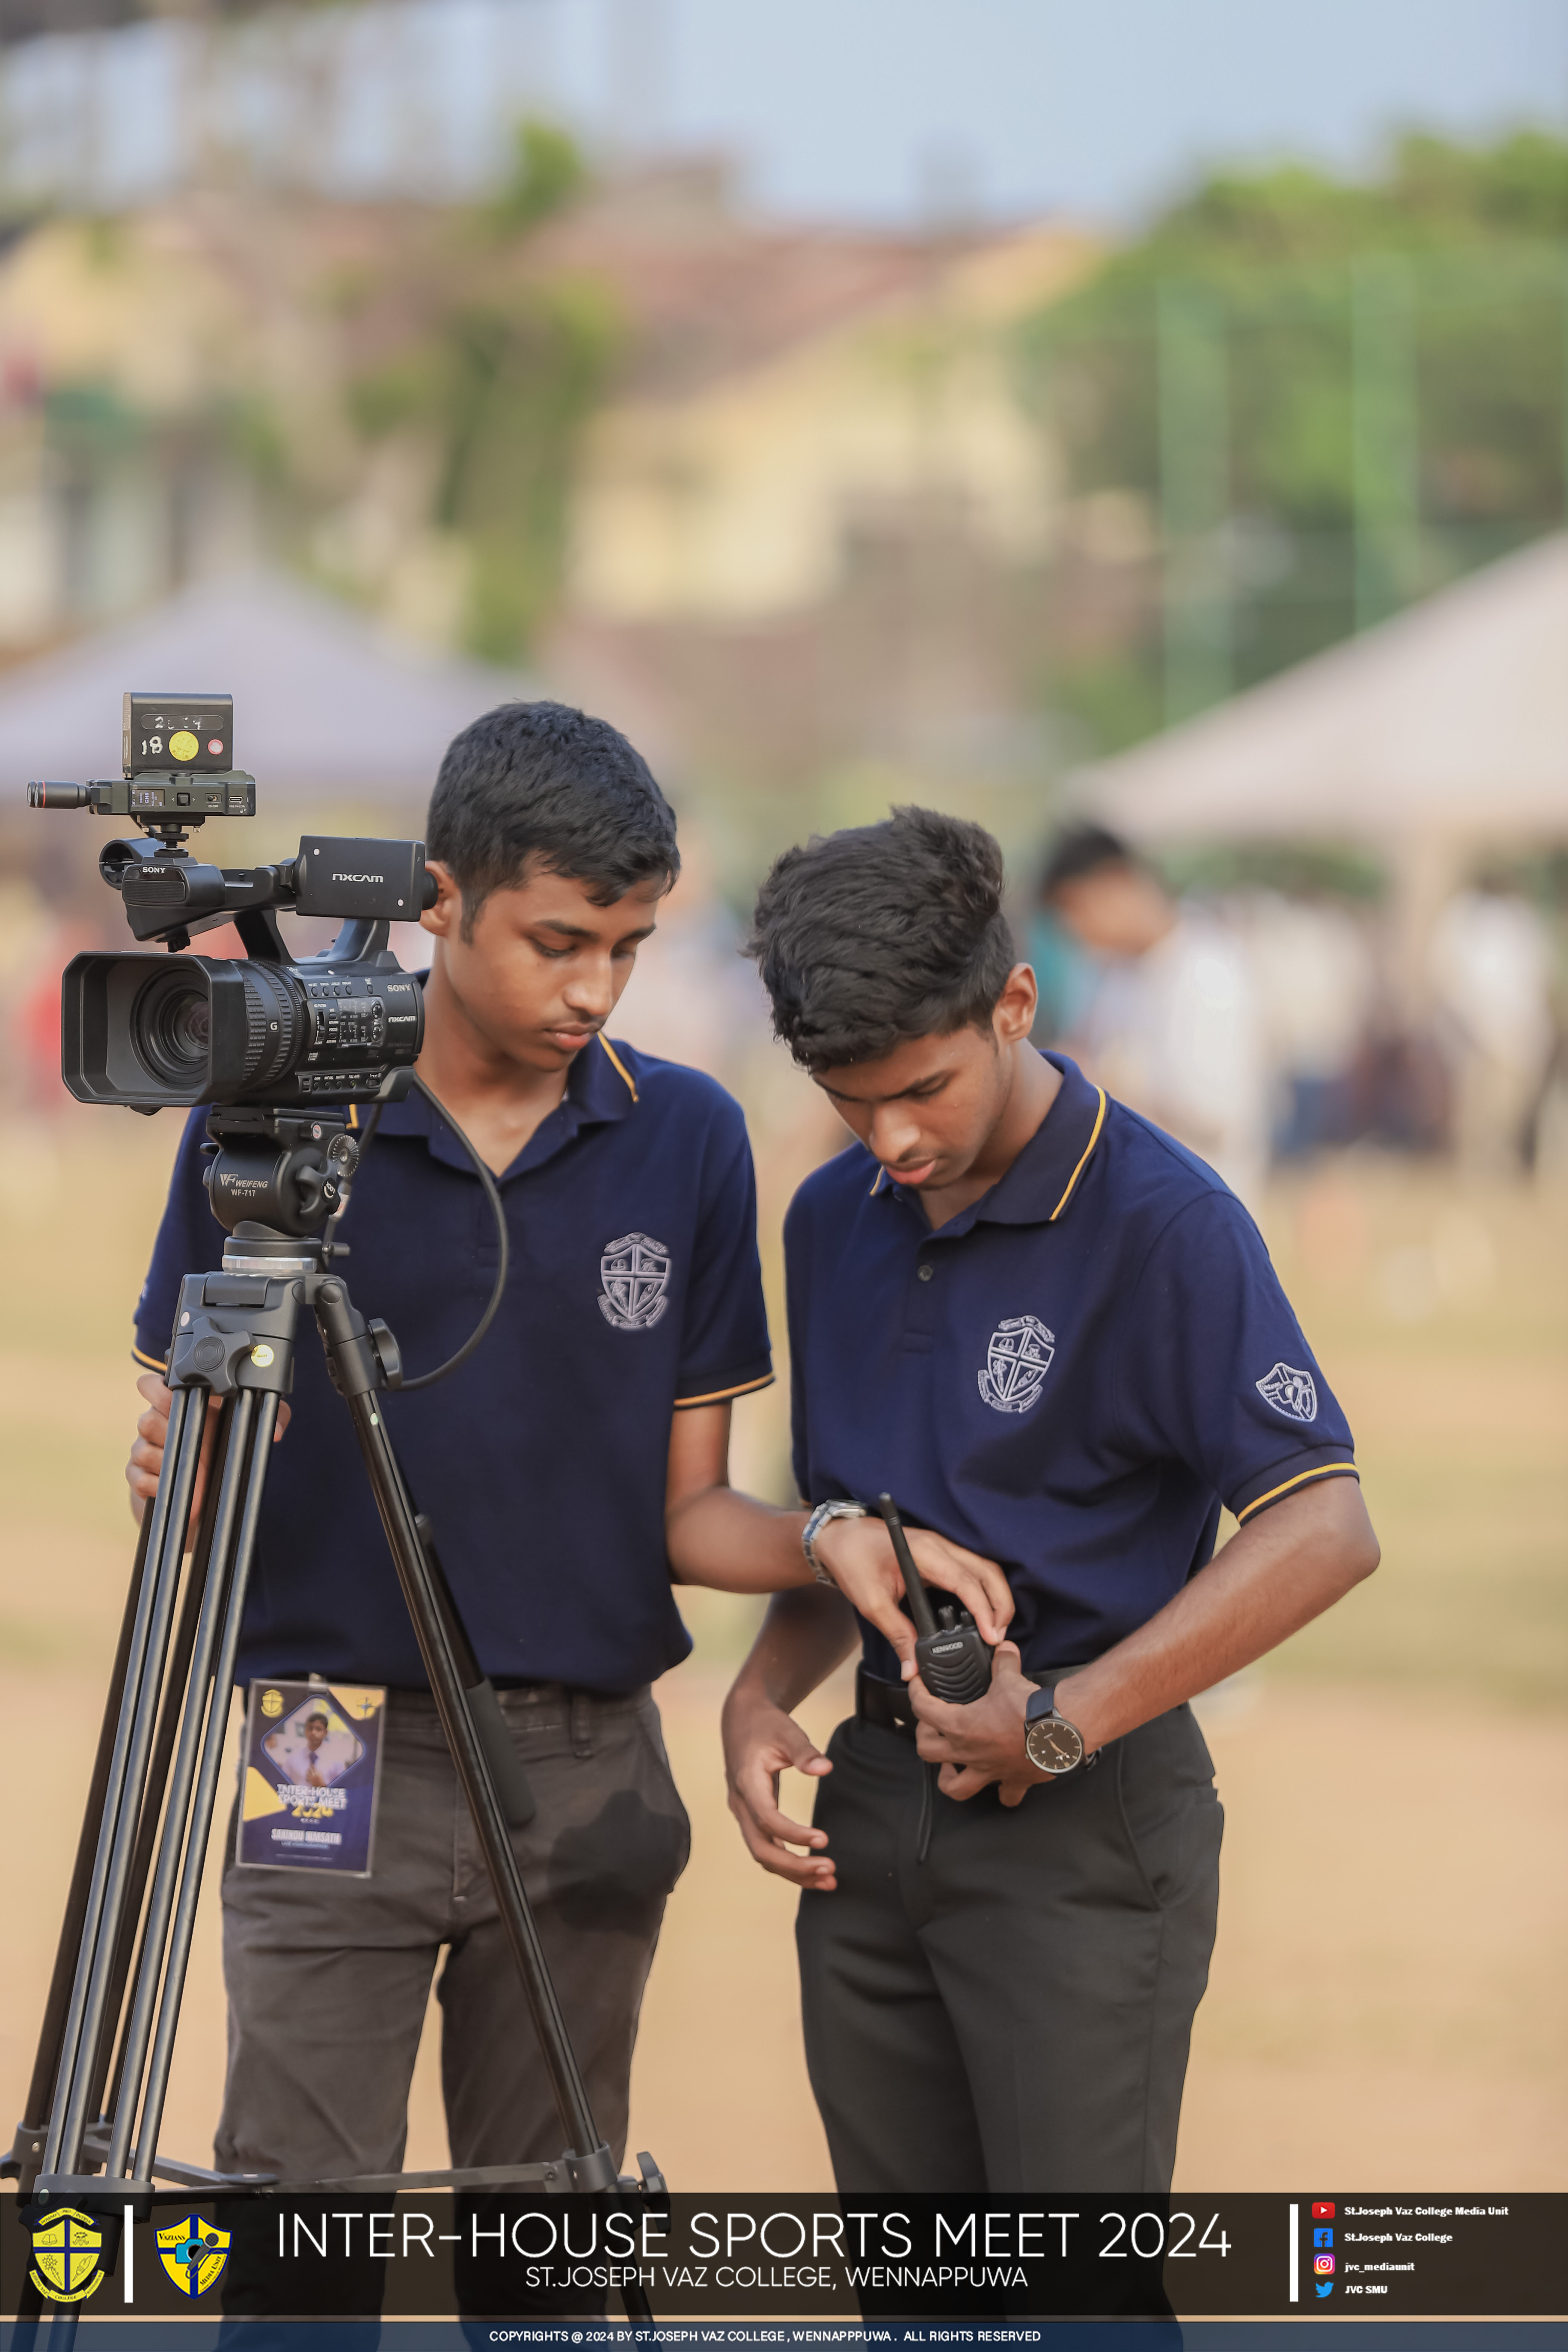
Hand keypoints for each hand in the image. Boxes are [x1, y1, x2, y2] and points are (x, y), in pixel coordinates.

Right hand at [127, 1373, 289, 1525]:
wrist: (202, 1492)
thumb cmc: (223, 1448)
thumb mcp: (250, 1430)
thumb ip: (271, 1419)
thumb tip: (277, 1432)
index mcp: (177, 1405)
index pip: (150, 1385)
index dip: (155, 1390)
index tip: (174, 1398)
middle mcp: (154, 1424)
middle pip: (146, 1420)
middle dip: (170, 1433)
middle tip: (196, 1445)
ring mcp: (143, 1450)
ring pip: (142, 1450)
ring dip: (169, 1463)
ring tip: (195, 1474)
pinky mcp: (137, 1476)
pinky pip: (138, 1478)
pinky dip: (158, 1485)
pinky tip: (176, 1490)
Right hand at [721, 1679, 836, 1890]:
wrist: (742, 1720)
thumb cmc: (765, 1725)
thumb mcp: (787, 1731)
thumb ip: (805, 1752)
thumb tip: (826, 1767)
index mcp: (747, 1783)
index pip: (767, 1819)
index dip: (794, 1834)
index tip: (823, 1840)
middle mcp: (741, 1804)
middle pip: (761, 1848)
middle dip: (794, 1866)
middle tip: (829, 1869)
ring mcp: (743, 1813)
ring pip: (762, 1854)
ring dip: (793, 1871)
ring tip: (827, 1880)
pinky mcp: (752, 1816)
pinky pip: (767, 1846)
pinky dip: (788, 1862)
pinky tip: (812, 1870)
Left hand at [812, 1512, 1011, 1670]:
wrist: (840, 1537)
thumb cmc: (853, 1560)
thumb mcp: (872, 1602)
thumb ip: (897, 1635)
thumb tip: (912, 1668)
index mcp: (925, 1553)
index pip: (966, 1581)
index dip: (984, 1610)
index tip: (992, 1636)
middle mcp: (941, 1545)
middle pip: (988, 1571)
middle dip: (1001, 1604)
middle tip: (999, 1637)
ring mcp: (943, 1547)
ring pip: (985, 1569)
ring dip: (996, 1597)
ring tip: (995, 1629)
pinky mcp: (941, 1553)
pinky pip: (973, 1569)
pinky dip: (984, 1590)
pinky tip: (982, 1613)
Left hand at [907, 1641, 1042, 1806]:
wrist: (1059, 1731)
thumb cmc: (1030, 1708)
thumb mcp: (1009, 1677)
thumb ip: (1002, 1661)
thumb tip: (1003, 1648)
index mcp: (961, 1726)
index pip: (923, 1709)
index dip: (915, 1692)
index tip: (917, 1685)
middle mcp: (969, 1752)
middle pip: (928, 1751)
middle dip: (926, 1738)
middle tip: (934, 1727)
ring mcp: (989, 1770)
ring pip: (955, 1787)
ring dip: (950, 1776)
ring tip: (953, 1765)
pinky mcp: (1013, 1781)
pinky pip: (1005, 1796)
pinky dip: (1002, 1792)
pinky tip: (1001, 1783)